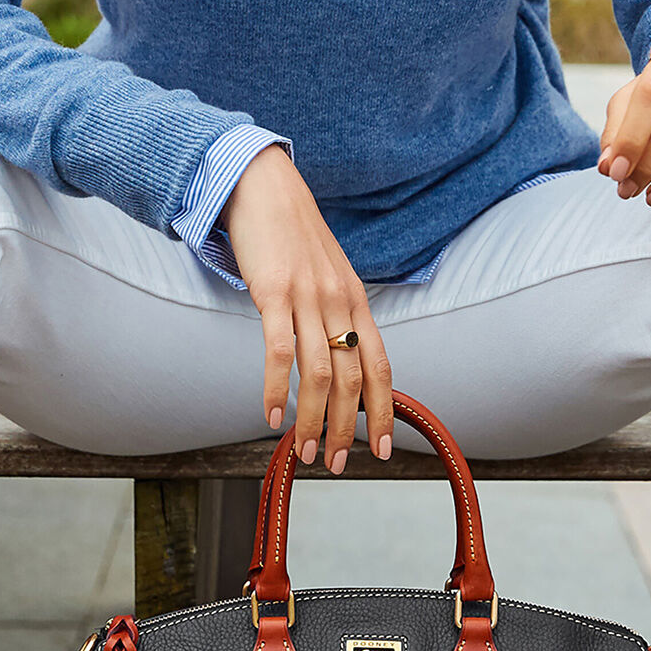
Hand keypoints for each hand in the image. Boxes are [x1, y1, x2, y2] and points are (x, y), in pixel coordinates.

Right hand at [221, 146, 394, 473]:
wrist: (265, 187)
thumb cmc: (294, 236)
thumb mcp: (330, 276)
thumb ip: (339, 315)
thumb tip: (341, 361)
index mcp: (358, 301)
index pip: (380, 366)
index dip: (385, 412)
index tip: (382, 449)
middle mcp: (340, 301)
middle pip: (351, 379)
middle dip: (345, 429)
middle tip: (334, 463)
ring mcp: (308, 296)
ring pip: (318, 373)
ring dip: (312, 419)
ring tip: (303, 450)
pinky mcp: (273, 291)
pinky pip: (279, 350)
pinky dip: (275, 388)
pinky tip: (272, 415)